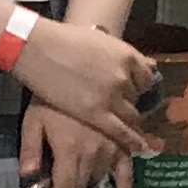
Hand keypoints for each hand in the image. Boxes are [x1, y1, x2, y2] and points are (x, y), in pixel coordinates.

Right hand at [13, 16, 158, 151]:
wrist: (40, 48)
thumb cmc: (64, 39)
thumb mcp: (100, 39)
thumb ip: (122, 54)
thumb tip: (148, 64)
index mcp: (127, 55)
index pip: (147, 77)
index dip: (139, 86)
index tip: (131, 91)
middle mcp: (125, 76)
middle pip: (137, 97)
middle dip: (131, 103)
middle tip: (121, 108)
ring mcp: (112, 96)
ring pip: (132, 116)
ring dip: (131, 123)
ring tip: (126, 129)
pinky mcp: (97, 114)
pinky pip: (122, 131)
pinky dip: (132, 140)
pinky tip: (138, 148)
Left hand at [14, 104, 133, 187]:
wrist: (80, 72)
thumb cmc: (51, 97)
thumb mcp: (33, 119)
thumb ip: (30, 149)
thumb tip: (26, 176)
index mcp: (71, 151)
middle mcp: (94, 156)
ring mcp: (112, 152)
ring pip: (98, 185)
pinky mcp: (123, 147)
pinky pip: (128, 176)